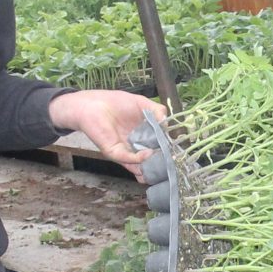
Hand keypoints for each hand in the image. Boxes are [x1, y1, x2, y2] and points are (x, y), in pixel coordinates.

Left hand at [48, 89, 166, 180]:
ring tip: (164, 168)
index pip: (160, 147)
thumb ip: (157, 112)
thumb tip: (169, 123)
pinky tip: (148, 154)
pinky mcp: (115, 152)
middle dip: (162, 165)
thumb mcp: (142, 104)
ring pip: (141, 166)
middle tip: (175, 165)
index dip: (169, 151)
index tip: (181, 154)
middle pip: (152, 161)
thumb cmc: (115, 103)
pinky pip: (129, 159)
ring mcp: (126, 151)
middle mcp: (136, 146)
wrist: (92, 104)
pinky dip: (139, 159)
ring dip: (152, 168)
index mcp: (144, 136)